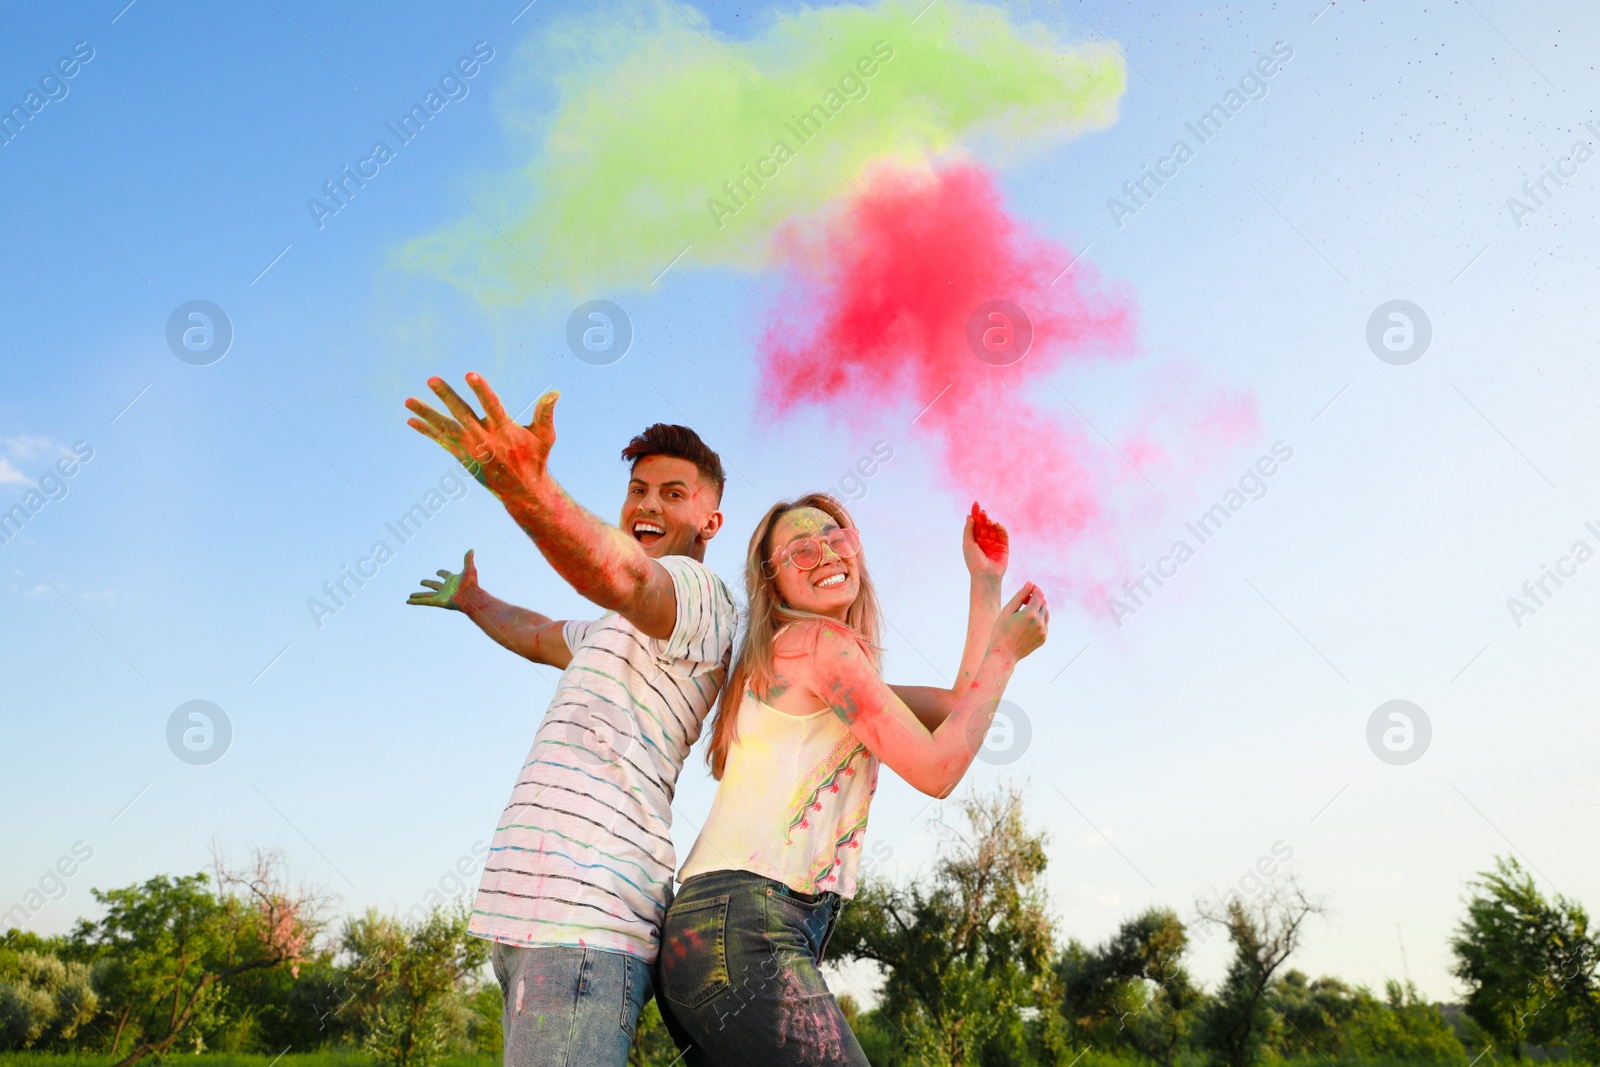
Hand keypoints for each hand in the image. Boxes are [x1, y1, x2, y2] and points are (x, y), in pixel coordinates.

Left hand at [405, 373, 556, 502]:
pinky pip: (441, 441)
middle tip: (432, 380)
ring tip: (408, 401)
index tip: (470, 375)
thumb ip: (545, 413)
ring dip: (426, 413)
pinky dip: (427, 430)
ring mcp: (471, 448)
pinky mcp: (462, 456)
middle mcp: (485, 439)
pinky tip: (411, 420)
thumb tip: (555, 393)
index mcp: (505, 430)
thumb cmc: (536, 458)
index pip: (492, 405)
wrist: (522, 491)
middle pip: (462, 413)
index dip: (481, 390)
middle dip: (446, 396)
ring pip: (445, 427)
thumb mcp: (545, 436)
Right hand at [407, 549, 480, 611]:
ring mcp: (441, 596)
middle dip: (428, 583)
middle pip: (434, 585)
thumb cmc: (471, 584)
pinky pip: (424, 601)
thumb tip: (472, 550)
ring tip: (410, 596)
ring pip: (427, 595)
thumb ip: (468, 560)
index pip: (446, 575)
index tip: (438, 572)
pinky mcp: (437, 602)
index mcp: (453, 581)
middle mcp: (446, 589)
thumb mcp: (469, 569)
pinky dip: (416, 601)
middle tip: (421, 582)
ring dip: (418, 595)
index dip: (442, 573)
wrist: (471, 596)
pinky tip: (408, 601)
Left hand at [963, 502, 1008, 578]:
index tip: (976, 504)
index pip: (975, 524)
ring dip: (991, 523)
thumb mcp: (968, 544)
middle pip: (984, 525)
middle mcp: (984, 541)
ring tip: (988, 520)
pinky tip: (997, 524)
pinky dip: (1001, 528)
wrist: (985, 575)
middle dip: (983, 517)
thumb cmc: (974, 562)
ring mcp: (994, 544)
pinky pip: (1003, 535)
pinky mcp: (1004, 547)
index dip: (975, 514)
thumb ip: (969, 530)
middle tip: (982, 511)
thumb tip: (969, 516)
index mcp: (974, 540)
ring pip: (993, 529)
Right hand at [989, 582, 1047, 661]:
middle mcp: (1040, 622)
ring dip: (1039, 609)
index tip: (1029, 588)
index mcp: (1030, 614)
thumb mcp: (1007, 611)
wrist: (1004, 654)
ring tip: (1025, 612)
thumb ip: (1020, 596)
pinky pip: (1045, 624)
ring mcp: (1043, 631)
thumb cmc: (1001, 630)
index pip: (1039, 595)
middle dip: (1036, 599)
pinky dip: (1039, 620)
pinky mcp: (1044, 638)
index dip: (1035, 589)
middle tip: (1024, 601)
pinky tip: (1026, 624)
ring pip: (1046, 613)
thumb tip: (1030, 583)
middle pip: (1044, 603)